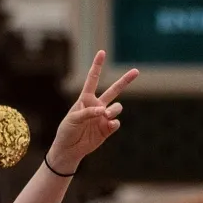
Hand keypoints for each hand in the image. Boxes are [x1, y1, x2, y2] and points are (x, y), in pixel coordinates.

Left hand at [46, 51, 136, 173]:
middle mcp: (97, 106)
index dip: (97, 66)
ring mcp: (103, 117)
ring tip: (106, 116)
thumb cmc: (67, 131)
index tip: (102, 52)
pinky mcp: (107, 129)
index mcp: (85, 99)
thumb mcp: (73, 119)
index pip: (93, 79)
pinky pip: (116, 122)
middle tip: (136, 71)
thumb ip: (88, 112)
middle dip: (125, 81)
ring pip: (117, 108)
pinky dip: (114, 122)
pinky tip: (109, 124)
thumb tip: (104, 112)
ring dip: (114, 110)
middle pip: (114, 90)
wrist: (69, 150)